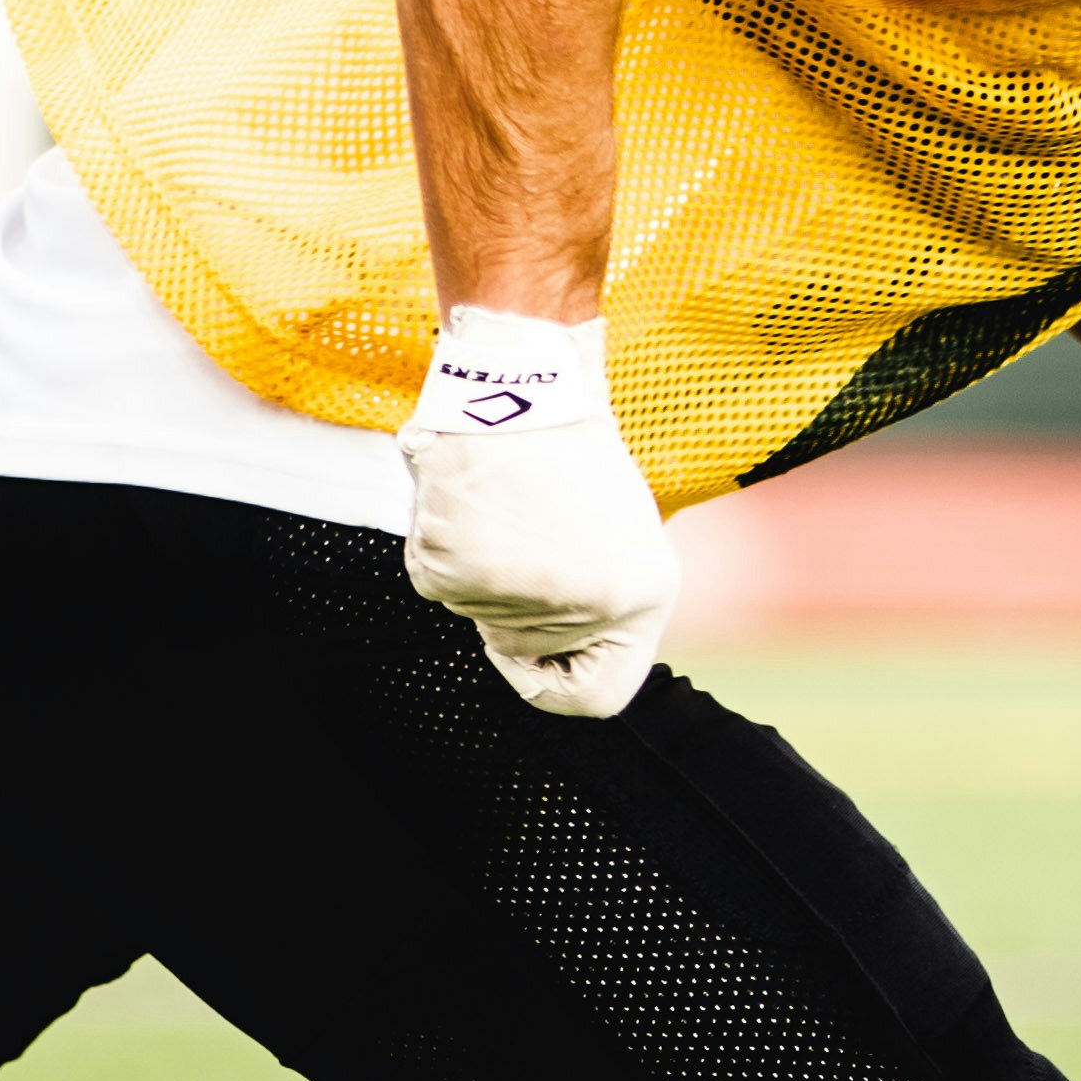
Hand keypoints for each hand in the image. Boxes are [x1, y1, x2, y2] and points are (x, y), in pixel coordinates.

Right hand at [399, 315, 674, 720]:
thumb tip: (560, 667)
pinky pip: (440, 584)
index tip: (552, 650)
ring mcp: (514, 592)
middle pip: (525, 654)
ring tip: (509, 504)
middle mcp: (582, 605)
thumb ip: (605, 607)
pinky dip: (448, 548)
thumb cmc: (573, 449)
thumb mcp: (626, 536)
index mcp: (639, 597)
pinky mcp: (453, 569)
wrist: (519, 382)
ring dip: (486, 568)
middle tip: (531, 531)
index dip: (567, 677)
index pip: (597, 698)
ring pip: (479, 616)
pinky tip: (474, 502)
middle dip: (520, 608)